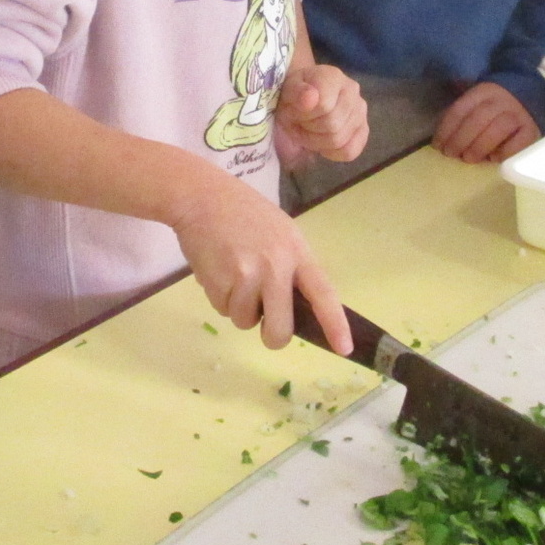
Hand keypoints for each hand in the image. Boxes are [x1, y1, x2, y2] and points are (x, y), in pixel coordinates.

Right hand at [169, 170, 351, 355]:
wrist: (200, 196)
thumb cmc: (243, 213)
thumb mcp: (281, 232)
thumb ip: (291, 266)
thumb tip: (295, 309)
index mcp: (297, 251)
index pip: (322, 293)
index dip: (334, 323)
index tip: (344, 348)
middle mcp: (275, 266)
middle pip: (280, 328)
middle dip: (272, 335)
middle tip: (264, 324)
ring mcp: (246, 275)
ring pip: (245, 321)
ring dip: (238, 307)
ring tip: (232, 274)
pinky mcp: (219, 282)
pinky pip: (222, 310)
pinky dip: (219, 297)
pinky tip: (217, 270)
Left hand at [276, 65, 367, 164]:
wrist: (301, 99)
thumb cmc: (294, 94)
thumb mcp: (288, 89)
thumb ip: (297, 92)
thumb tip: (311, 98)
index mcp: (333, 77)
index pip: (324, 105)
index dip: (304, 114)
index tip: (293, 110)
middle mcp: (352, 91)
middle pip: (332, 125)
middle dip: (309, 128)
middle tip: (299, 122)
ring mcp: (360, 111)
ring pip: (339, 140)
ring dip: (316, 141)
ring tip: (308, 129)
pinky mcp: (362, 130)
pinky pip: (349, 151)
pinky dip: (332, 153)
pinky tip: (322, 143)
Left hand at [433, 81, 540, 163]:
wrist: (532, 99)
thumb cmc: (496, 108)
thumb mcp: (478, 103)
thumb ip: (461, 116)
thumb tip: (441, 140)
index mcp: (483, 92)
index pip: (460, 109)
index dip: (446, 129)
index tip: (438, 146)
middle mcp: (501, 101)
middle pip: (478, 118)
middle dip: (461, 138)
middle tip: (452, 154)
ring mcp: (519, 114)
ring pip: (498, 128)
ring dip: (480, 145)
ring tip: (469, 158)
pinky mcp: (532, 130)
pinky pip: (519, 141)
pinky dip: (505, 152)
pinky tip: (494, 159)